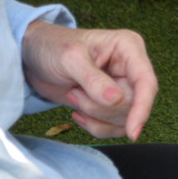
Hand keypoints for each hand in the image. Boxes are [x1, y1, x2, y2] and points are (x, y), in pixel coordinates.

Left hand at [22, 21, 156, 139]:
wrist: (32, 58)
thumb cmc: (52, 47)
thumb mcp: (70, 58)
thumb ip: (93, 80)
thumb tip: (116, 99)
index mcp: (129, 48)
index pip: (146, 82)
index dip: (142, 107)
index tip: (133, 131)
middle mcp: (131, 69)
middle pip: (134, 104)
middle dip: (101, 107)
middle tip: (74, 93)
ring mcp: (123, 87)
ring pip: (124, 118)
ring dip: (96, 115)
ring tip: (73, 95)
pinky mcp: (112, 104)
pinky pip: (114, 127)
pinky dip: (95, 126)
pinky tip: (77, 113)